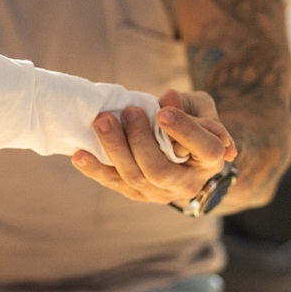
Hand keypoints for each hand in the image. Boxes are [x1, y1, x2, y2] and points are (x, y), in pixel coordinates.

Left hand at [69, 88, 236, 206]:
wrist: (184, 153)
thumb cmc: (194, 121)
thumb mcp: (199, 107)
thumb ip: (187, 103)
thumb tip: (167, 97)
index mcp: (211, 159)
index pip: (205, 148)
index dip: (185, 131)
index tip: (164, 112)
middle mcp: (188, 183)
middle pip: (159, 170)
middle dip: (139, 140)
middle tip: (128, 111)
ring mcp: (160, 193)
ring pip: (134, 178)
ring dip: (114, 150)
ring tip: (102, 121)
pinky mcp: (137, 193)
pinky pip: (114, 183)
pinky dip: (95, 169)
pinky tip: (79, 155)